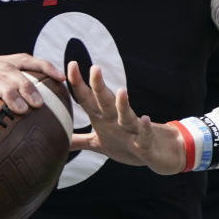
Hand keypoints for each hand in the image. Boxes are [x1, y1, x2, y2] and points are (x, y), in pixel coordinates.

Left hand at [65, 61, 183, 174]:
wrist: (158, 155)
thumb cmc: (125, 146)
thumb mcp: (99, 144)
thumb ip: (79, 140)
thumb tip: (60, 140)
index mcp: (103, 119)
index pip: (87, 99)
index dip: (78, 84)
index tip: (71, 63)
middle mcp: (116, 121)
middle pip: (106, 102)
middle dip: (99, 87)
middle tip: (94, 68)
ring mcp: (132, 131)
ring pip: (126, 116)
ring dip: (123, 104)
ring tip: (121, 90)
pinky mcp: (145, 145)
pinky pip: (145, 136)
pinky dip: (145, 129)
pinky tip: (145, 119)